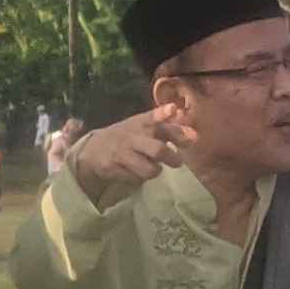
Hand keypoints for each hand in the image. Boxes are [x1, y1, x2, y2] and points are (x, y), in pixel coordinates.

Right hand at [72, 103, 194, 197]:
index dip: (163, 114)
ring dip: (156, 171)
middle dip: (171, 158)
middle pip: (158, 150)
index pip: (153, 116)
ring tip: (155, 168)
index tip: (172, 109)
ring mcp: (123, 153)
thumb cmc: (130, 136)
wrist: (95, 149)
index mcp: (142, 123)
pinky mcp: (115, 168)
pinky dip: (140, 177)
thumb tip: (194, 136)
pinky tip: (136, 171)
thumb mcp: (146, 127)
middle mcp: (133, 136)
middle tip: (178, 162)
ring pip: (149, 169)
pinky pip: (136, 178)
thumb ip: (171, 130)